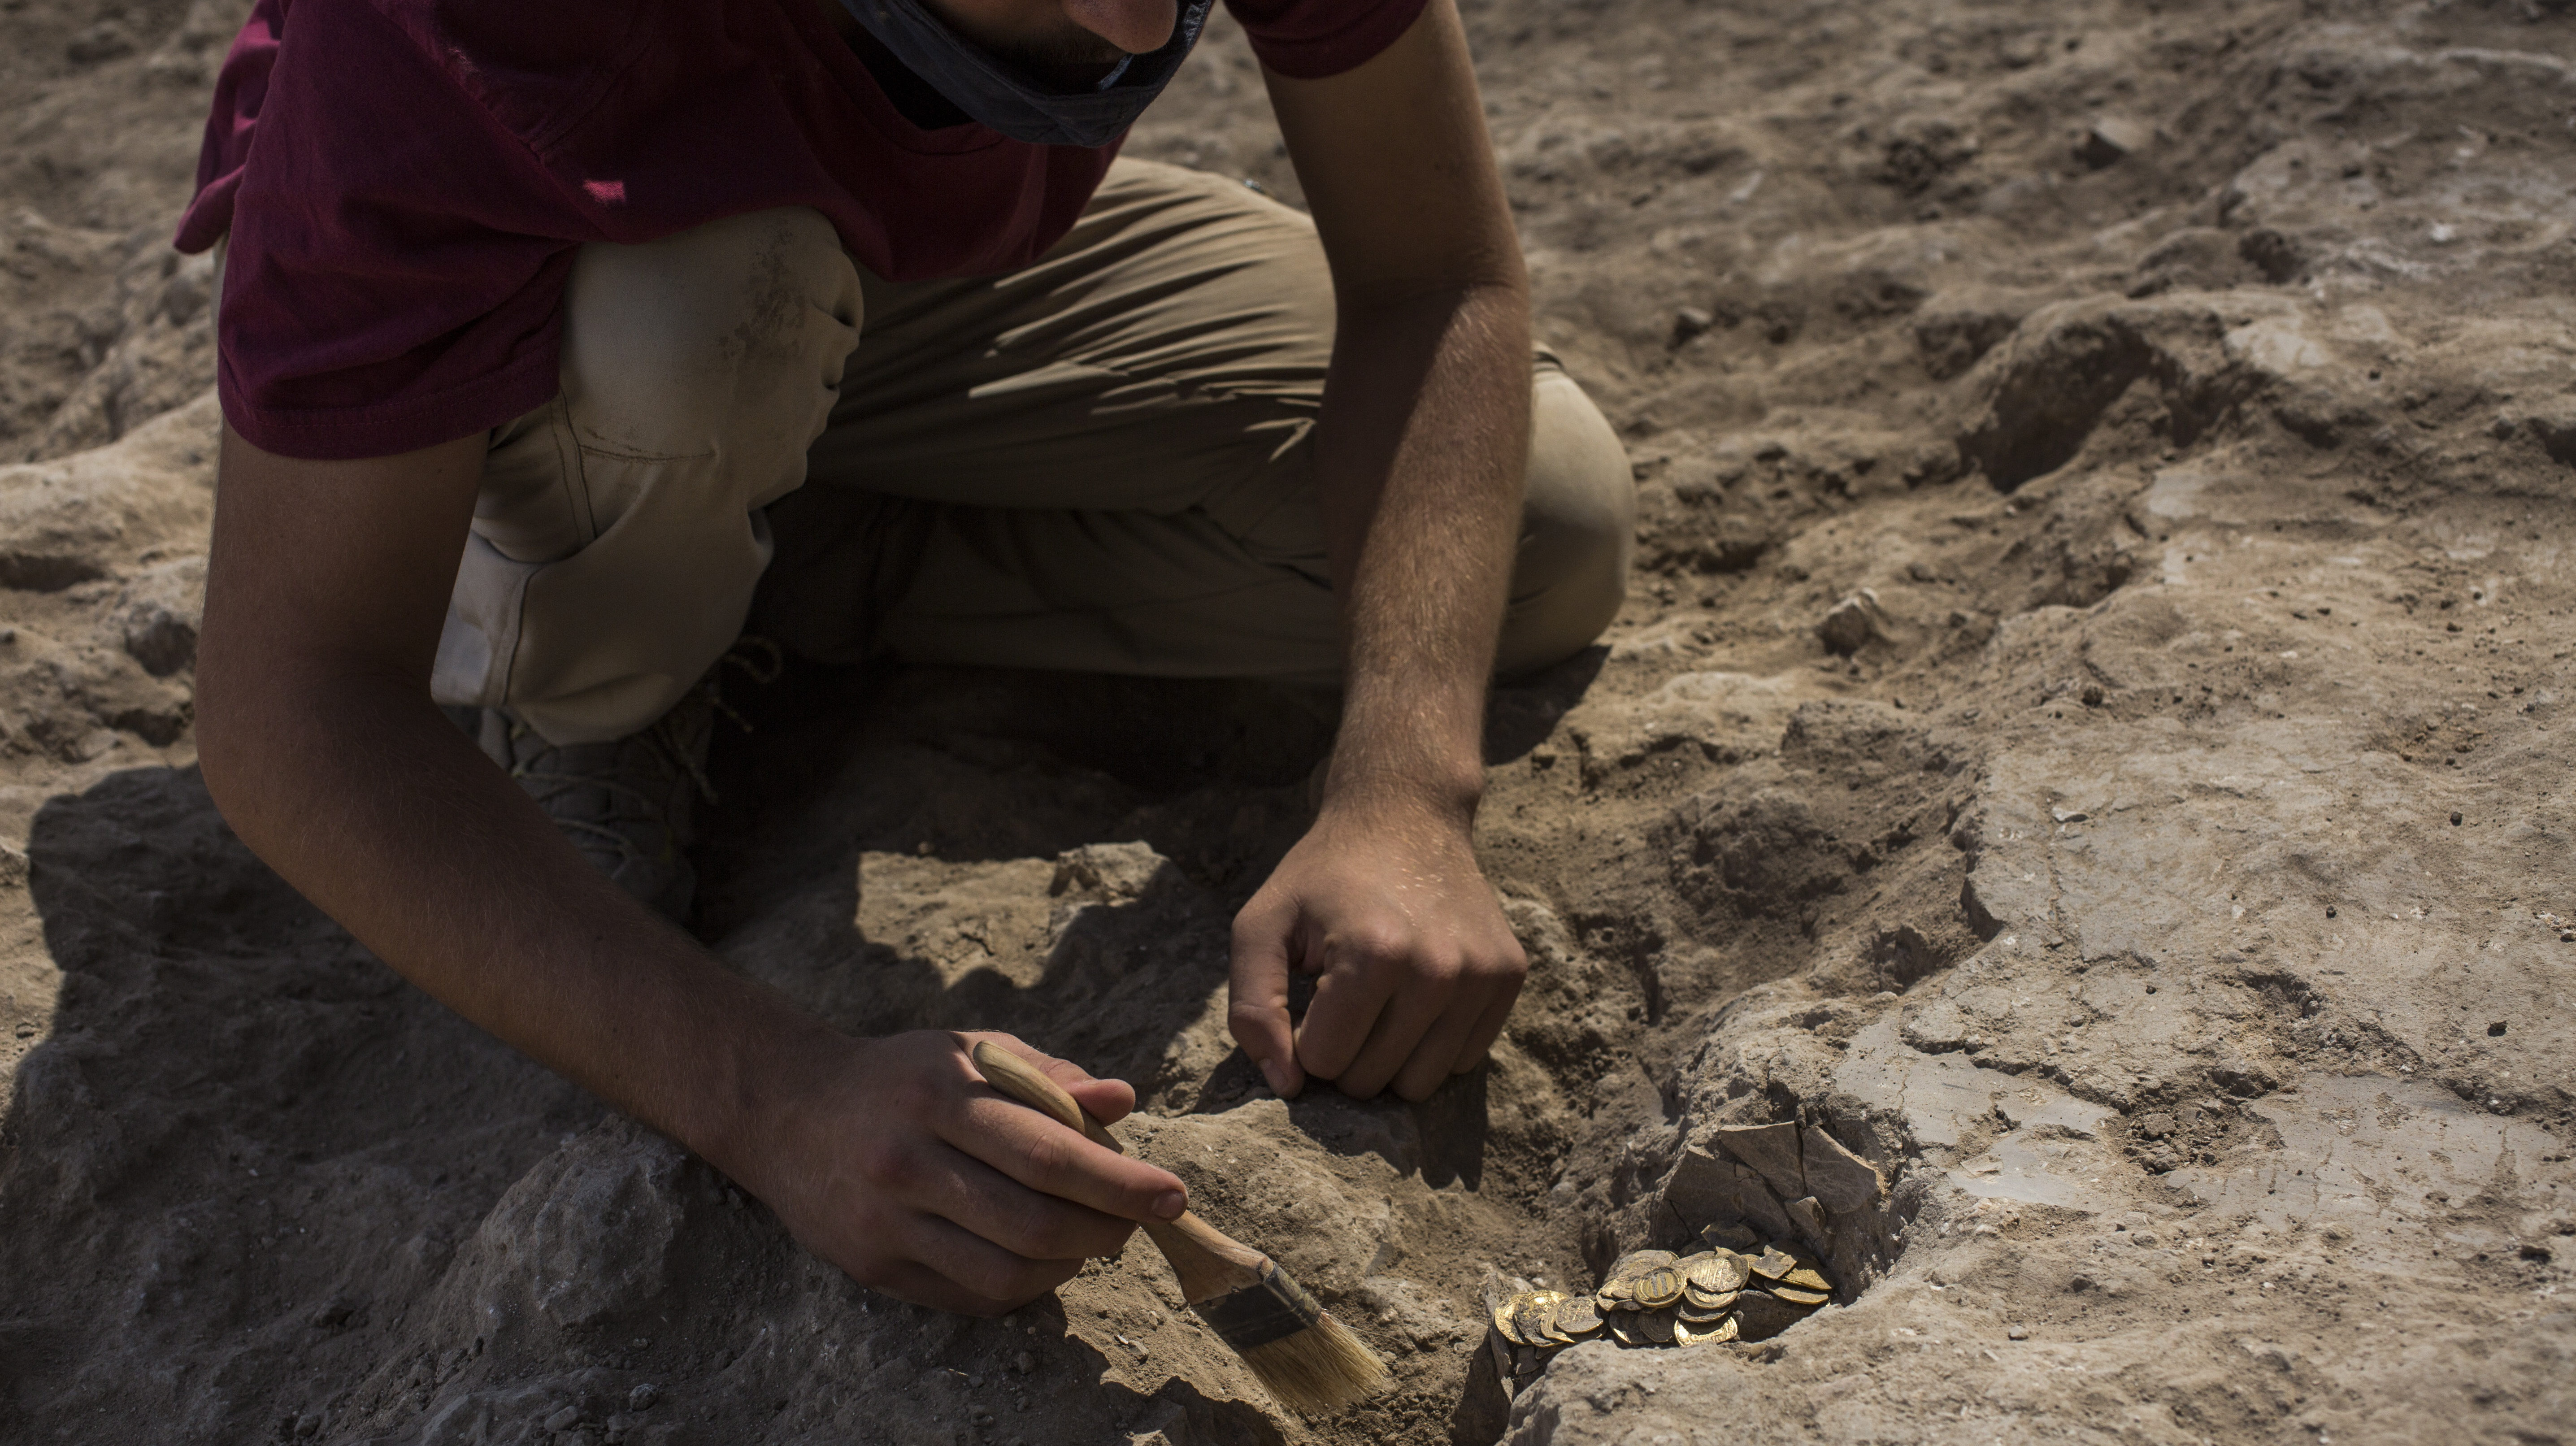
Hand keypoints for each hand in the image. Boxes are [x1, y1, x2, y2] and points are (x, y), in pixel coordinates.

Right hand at [733, 1030, 1187, 1314]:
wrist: (789, 1110)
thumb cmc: (903, 1077)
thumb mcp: (972, 1051)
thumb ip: (1049, 1077)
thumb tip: (1121, 1101)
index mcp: (939, 1095)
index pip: (1049, 1152)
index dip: (1120, 1182)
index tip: (1171, 1196)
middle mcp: (907, 1161)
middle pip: (1034, 1221)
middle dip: (1105, 1230)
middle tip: (1136, 1222)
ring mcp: (886, 1221)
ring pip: (1007, 1271)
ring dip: (1070, 1265)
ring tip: (1090, 1239)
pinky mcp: (873, 1267)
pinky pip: (971, 1296)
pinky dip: (1025, 1287)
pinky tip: (1040, 1260)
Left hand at [1228, 800, 1526, 1101]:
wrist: (1406, 816)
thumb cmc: (1324, 876)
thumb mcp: (1262, 925)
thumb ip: (1253, 1008)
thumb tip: (1287, 1086)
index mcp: (1372, 956)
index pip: (1323, 1063)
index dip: (1306, 1035)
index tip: (1314, 990)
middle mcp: (1438, 971)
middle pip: (1371, 1081)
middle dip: (1345, 1050)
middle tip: (1344, 994)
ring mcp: (1482, 976)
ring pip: (1420, 1084)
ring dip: (1389, 1057)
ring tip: (1381, 999)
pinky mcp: (1509, 976)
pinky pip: (1463, 1060)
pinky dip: (1433, 1042)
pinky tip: (1418, 993)